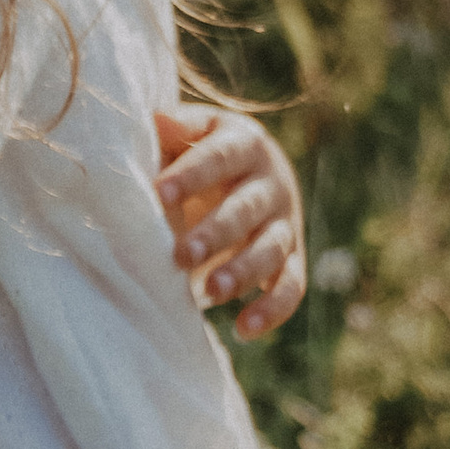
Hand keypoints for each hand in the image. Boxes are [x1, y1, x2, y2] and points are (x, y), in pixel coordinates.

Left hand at [154, 101, 305, 340]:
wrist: (250, 171)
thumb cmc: (204, 150)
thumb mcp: (193, 132)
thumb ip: (175, 128)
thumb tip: (156, 119)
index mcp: (245, 142)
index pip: (220, 157)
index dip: (191, 175)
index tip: (158, 194)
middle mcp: (272, 182)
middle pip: (247, 207)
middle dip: (215, 233)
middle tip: (180, 255)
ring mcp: (286, 222)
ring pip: (272, 249)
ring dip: (244, 272)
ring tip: (210, 292)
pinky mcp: (293, 259)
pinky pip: (291, 287)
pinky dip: (272, 310)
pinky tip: (243, 330)